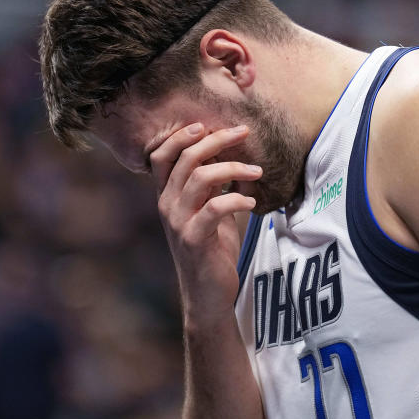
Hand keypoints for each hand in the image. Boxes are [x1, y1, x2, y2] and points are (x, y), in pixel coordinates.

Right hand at [150, 123, 262, 329]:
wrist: (208, 293)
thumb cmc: (212, 249)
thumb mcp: (212, 210)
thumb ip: (216, 185)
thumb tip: (237, 154)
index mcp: (167, 195)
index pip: (161, 155)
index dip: (180, 135)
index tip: (208, 124)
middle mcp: (166, 205)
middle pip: (185, 158)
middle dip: (217, 139)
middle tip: (244, 132)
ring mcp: (178, 222)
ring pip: (200, 177)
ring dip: (233, 167)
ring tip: (257, 170)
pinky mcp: (194, 239)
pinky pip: (214, 207)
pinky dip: (236, 199)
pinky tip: (251, 202)